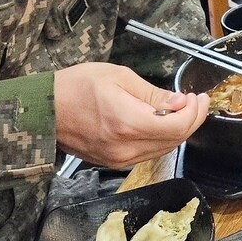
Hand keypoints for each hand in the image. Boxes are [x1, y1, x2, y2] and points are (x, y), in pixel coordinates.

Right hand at [53, 62, 210, 168]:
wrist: (43, 111)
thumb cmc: (76, 87)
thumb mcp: (118, 77)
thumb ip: (152, 93)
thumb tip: (179, 102)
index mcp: (128, 123)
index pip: (177, 126)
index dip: (194, 113)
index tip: (197, 98)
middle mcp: (125, 148)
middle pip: (174, 141)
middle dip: (192, 120)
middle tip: (197, 102)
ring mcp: (118, 160)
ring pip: (163, 150)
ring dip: (178, 131)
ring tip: (182, 109)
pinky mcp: (112, 163)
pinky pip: (147, 154)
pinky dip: (161, 139)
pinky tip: (162, 122)